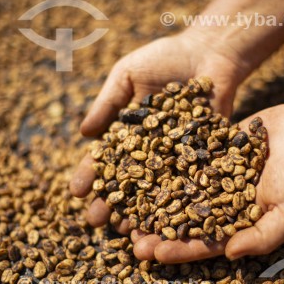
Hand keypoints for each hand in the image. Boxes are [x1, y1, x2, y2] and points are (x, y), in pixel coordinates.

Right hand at [70, 32, 249, 232]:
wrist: (208, 53)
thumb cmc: (163, 59)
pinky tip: (166, 218)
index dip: (91, 174)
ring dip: (139, 209)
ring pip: (155, 188)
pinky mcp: (203, 156)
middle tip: (96, 222)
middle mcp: (150, 149)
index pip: (105, 157)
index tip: (76, 192)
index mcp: (128, 132)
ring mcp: (176, 155)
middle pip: (128, 180)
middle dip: (111, 200)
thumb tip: (82, 133)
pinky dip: (177, 199)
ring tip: (125, 229)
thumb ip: (108, 103)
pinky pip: (188, 181)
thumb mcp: (128, 75)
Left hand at [132, 96, 283, 261]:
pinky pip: (183, 158)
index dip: (179, 250)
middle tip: (128, 235)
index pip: (204, 243)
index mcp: (237, 223)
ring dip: (152, 199)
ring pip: (177, 191)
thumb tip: (229, 255)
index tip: (153, 254)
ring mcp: (213, 176)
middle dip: (157, 229)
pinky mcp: (209, 150)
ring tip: (125, 205)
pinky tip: (138, 164)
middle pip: (183, 220)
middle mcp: (221, 202)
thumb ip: (263, 236)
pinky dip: (162, 163)